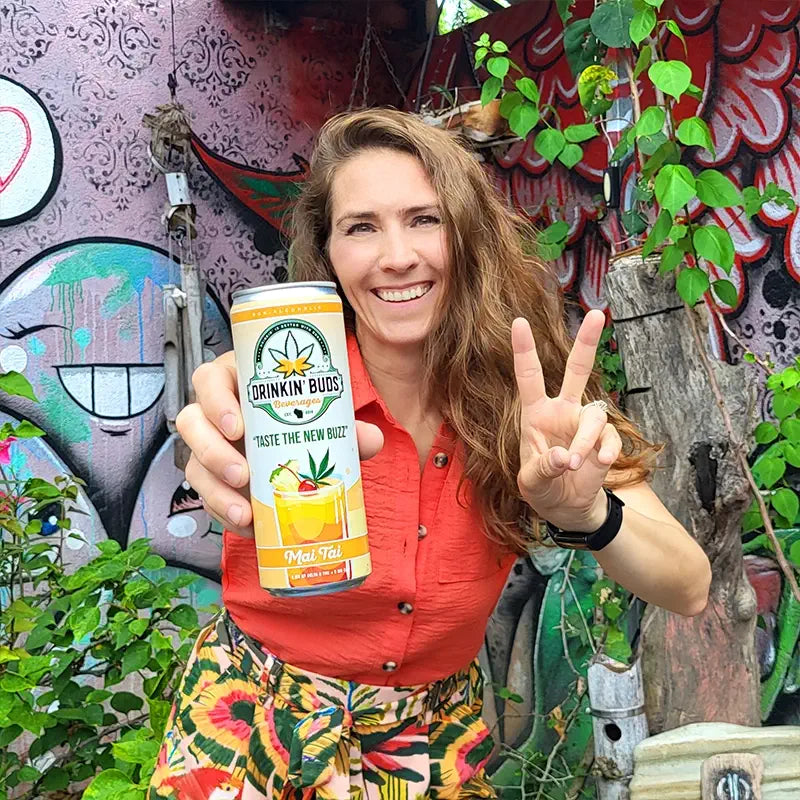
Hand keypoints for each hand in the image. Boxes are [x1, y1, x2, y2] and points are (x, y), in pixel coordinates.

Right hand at [177, 350, 383, 536]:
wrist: (305, 443)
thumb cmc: (306, 417)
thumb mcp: (326, 415)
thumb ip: (347, 426)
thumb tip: (369, 439)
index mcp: (237, 382)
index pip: (208, 379)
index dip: (216, 401)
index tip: (238, 426)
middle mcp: (216, 412)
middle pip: (191, 423)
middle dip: (213, 452)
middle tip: (243, 474)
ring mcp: (211, 446)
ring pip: (193, 464)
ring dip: (215, 490)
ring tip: (244, 512)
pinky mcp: (214, 478)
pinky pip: (207, 497)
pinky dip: (226, 513)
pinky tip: (250, 525)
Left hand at [512, 310, 622, 531]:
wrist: (567, 507)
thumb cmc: (542, 487)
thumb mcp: (531, 483)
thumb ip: (543, 469)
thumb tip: (564, 458)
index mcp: (535, 414)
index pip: (529, 377)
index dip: (524, 350)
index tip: (519, 322)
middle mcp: (562, 411)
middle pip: (577, 370)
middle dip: (586, 343)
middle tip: (595, 315)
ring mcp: (584, 424)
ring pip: (593, 415)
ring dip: (584, 441)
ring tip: (574, 465)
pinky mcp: (604, 440)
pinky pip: (609, 438)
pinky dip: (606, 450)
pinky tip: (601, 464)